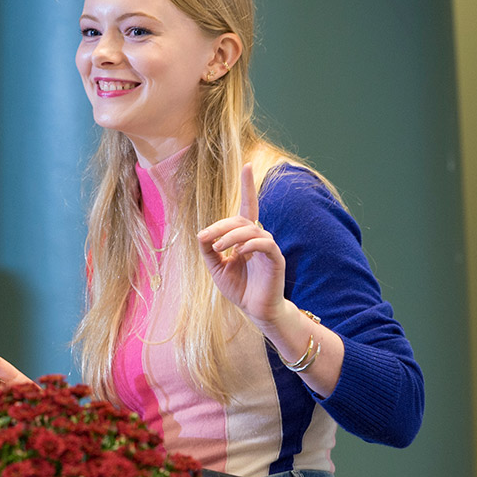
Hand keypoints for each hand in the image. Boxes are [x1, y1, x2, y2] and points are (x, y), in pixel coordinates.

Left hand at [197, 163, 286, 326]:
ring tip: (218, 249)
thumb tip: (201, 234)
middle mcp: (258, 236)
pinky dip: (250, 245)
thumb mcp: (216, 268)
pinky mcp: (275, 258)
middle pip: (239, 220)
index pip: (248, 206)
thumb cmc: (239, 287)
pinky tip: (240, 254)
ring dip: (230, 236)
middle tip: (205, 238)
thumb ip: (208, 251)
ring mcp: (268, 246)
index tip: (247, 165)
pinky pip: (264, 243)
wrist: (256, 310)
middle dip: (220, 226)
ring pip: (250, 229)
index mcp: (245, 236)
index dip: (248, 186)